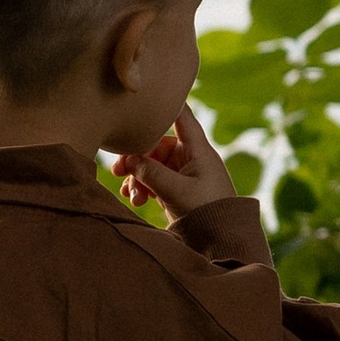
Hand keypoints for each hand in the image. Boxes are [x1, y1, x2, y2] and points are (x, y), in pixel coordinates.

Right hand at [111, 102, 235, 218]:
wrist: (221, 240)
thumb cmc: (207, 211)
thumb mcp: (175, 190)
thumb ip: (150, 172)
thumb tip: (129, 160)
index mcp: (198, 150)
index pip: (182, 117)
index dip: (166, 105)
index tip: (145, 100)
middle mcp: (191, 159)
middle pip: (157, 146)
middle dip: (137, 157)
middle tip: (117, 169)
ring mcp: (184, 175)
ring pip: (153, 165)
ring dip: (137, 177)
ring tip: (130, 193)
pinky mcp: (178, 191)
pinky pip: (155, 181)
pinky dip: (143, 188)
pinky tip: (136, 200)